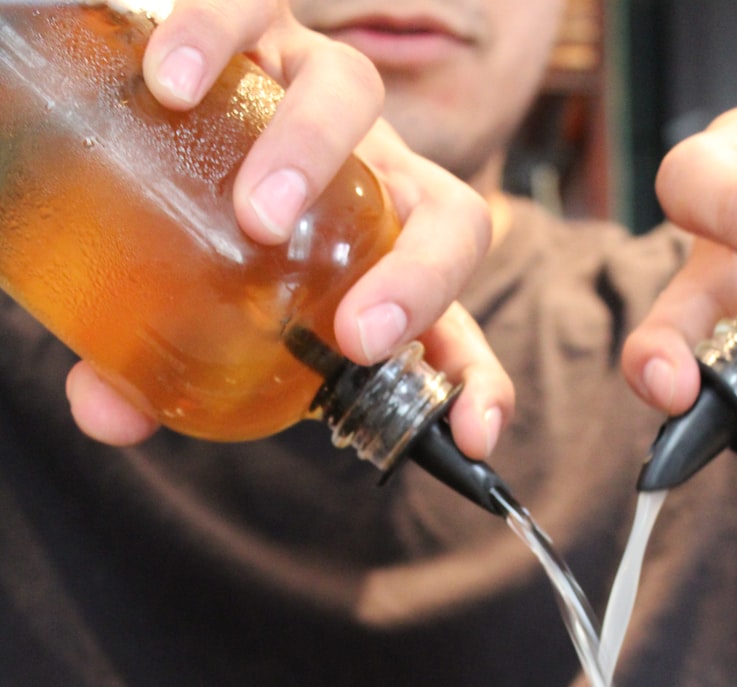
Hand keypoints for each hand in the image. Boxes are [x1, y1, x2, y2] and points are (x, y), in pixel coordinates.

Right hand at [67, 0, 511, 458]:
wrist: (154, 107)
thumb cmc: (196, 233)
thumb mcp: (190, 314)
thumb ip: (153, 370)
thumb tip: (102, 413)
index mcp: (378, 257)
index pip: (453, 333)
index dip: (477, 380)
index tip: (473, 435)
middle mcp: (372, 177)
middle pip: (446, 214)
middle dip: (420, 281)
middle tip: (355, 334)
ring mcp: (319, 94)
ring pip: (357, 93)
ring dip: (319, 157)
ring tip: (256, 215)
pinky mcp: (258, 28)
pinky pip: (255, 9)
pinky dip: (218, 33)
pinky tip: (172, 84)